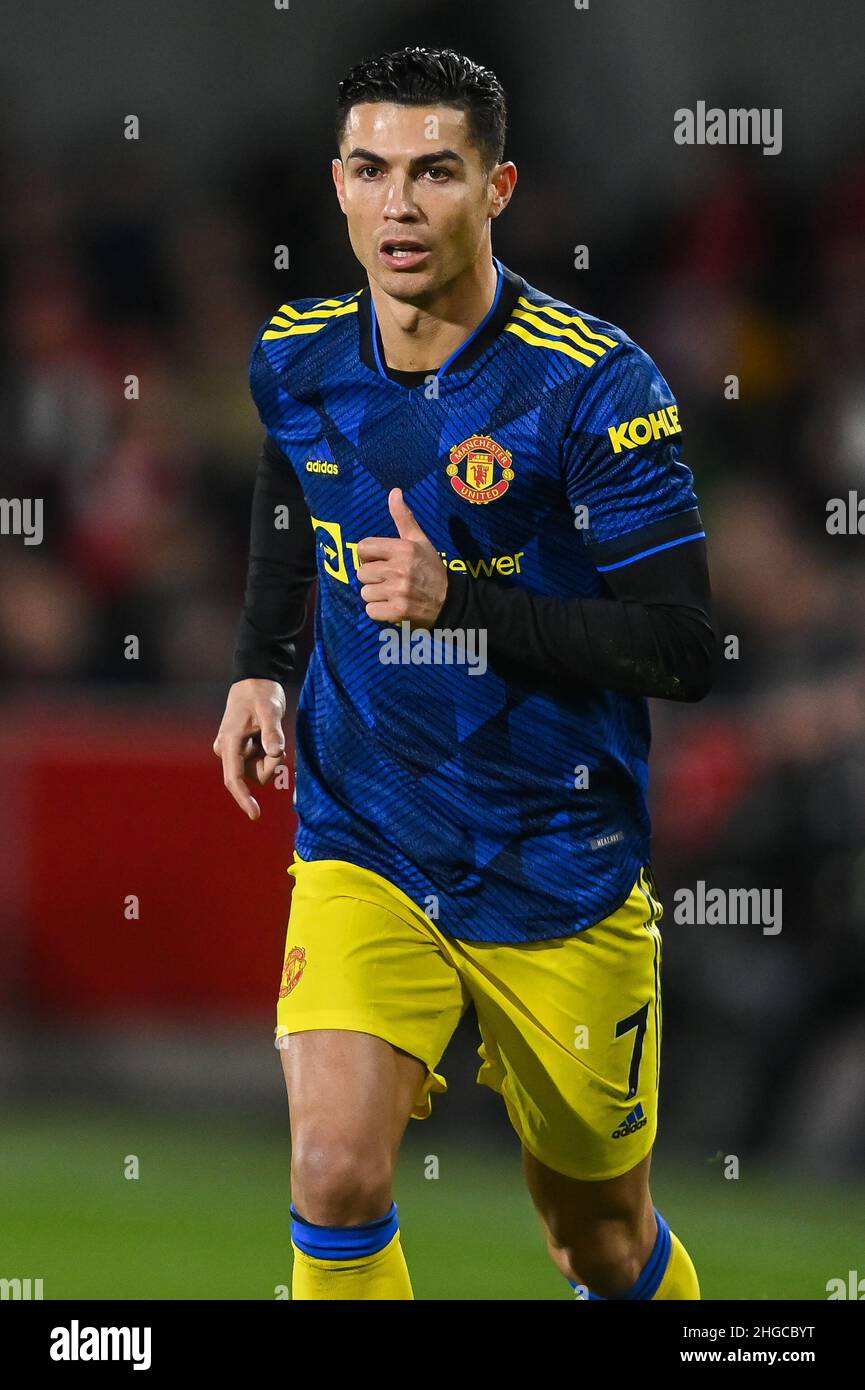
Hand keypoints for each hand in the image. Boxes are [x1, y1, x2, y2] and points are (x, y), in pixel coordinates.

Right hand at [213, 678, 285, 819]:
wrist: (254, 681)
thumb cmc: (261, 693)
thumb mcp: (271, 710)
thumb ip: (273, 732)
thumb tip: (275, 753)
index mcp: (230, 742)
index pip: (233, 778)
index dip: (244, 798)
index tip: (255, 815)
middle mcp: (227, 750)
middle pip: (253, 775)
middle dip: (271, 764)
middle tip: (278, 741)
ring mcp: (233, 751)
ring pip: (257, 771)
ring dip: (270, 759)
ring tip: (271, 732)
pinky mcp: (240, 751)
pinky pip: (258, 763)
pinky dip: (268, 755)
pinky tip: (267, 734)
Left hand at [356, 488, 447, 626]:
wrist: (450, 602)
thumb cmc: (431, 569)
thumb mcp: (420, 541)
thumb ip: (404, 518)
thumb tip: (394, 491)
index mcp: (403, 549)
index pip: (363, 548)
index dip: (369, 556)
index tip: (381, 561)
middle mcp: (399, 569)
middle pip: (362, 573)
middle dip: (373, 578)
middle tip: (390, 580)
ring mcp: (398, 592)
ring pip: (365, 593)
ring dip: (376, 596)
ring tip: (392, 594)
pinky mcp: (397, 612)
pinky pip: (371, 611)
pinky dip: (379, 612)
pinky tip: (393, 607)